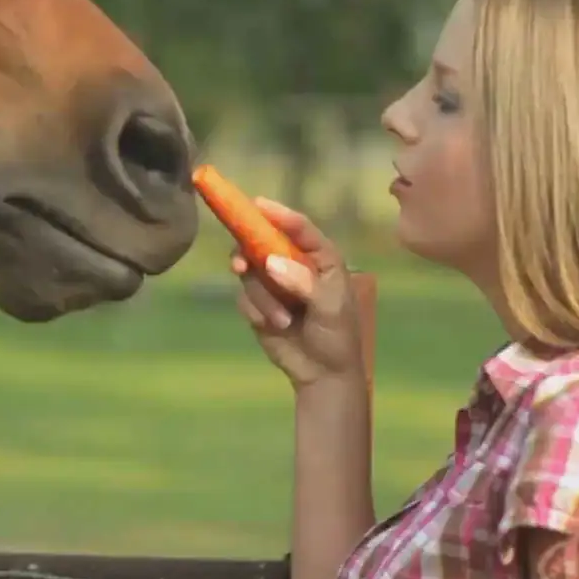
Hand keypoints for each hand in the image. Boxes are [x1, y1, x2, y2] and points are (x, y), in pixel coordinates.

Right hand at [231, 198, 362, 389]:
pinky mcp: (257, 301)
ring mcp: (273, 281)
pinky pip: (243, 296)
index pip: (300, 228)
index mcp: (320, 257)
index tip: (257, 204)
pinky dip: (254, 310)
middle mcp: (293, 262)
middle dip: (250, 250)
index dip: (279, 214)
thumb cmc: (337, 335)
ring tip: (282, 320)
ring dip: (262, 298)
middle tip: (241, 264)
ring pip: (250, 272)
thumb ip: (303, 283)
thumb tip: (271, 262)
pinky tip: (271, 325)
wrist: (322, 373)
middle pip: (263, 240)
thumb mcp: (330, 308)